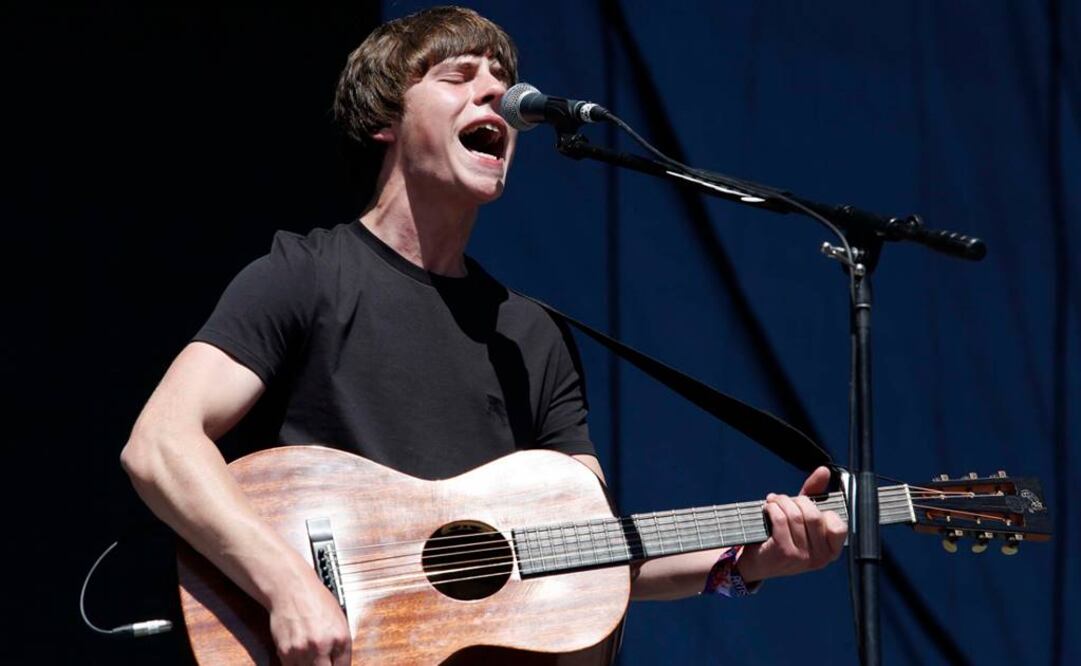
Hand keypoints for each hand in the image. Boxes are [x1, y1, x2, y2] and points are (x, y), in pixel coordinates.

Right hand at [268, 572, 351, 665]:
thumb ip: (341, 644)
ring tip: (311, 656)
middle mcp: (322, 646)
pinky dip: (297, 664)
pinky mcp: (285, 652)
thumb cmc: (315, 600)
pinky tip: (300, 656)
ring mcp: (303, 651)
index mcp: (340, 637)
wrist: (291, 589)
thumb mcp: (339, 619)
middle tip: (323, 661)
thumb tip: (340, 663)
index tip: (334, 664)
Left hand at [736, 466, 846, 582]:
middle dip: (796, 501)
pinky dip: (772, 508)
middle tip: (784, 500)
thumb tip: (824, 471)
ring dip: (781, 502)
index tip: (807, 506)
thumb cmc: (783, 537)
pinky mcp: (784, 553)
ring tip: (773, 502)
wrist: (758, 562)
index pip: (838, 525)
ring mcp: (802, 557)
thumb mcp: (803, 517)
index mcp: (831, 550)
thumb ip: (816, 494)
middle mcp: (820, 557)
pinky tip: (768, 508)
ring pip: (795, 515)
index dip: (821, 510)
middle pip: (813, 515)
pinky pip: (780, 520)